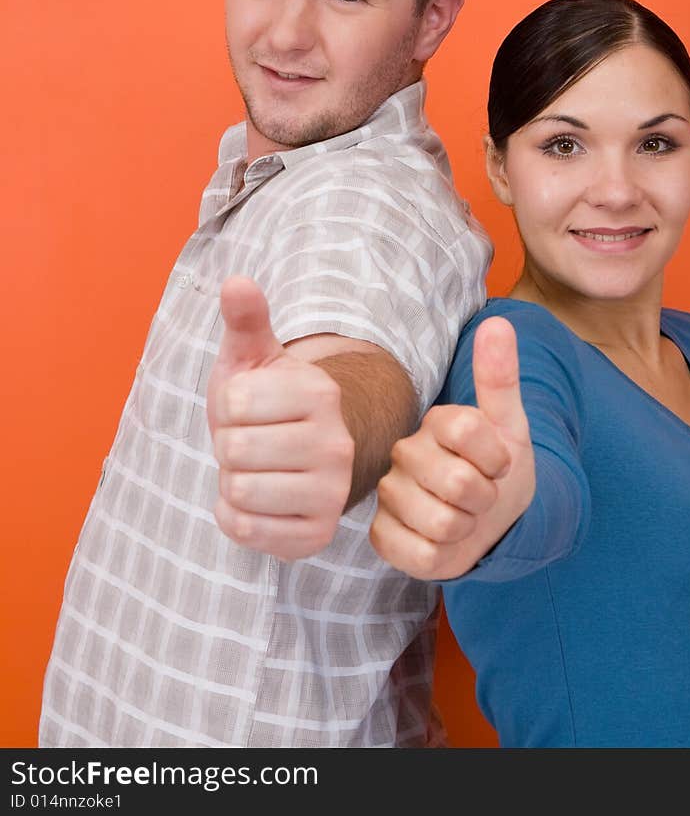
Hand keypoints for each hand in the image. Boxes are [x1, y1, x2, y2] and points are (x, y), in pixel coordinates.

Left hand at [207, 275, 354, 559]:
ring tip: (256, 469)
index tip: (248, 408)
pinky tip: (257, 500)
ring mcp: (332, 491)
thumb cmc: (265, 402)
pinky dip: (235, 516)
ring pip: (238, 491)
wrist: (296, 455)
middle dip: (228, 445)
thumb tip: (236, 281)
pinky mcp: (317, 534)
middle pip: (234, 449)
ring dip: (231, 481)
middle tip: (251, 441)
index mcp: (321, 392)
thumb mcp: (253, 358)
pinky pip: (244, 529)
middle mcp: (337, 442)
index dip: (226, 406)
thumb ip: (246, 320)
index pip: (232, 402)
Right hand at [369, 316, 533, 579]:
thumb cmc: (498, 469)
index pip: (468, 430)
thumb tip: (498, 322)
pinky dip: (443, 554)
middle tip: (482, 495)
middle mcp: (405, 454)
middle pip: (459, 482)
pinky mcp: (383, 537)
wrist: (490, 521)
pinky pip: (421, 555)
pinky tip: (441, 540)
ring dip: (467, 528)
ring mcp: (390, 496)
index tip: (499, 463)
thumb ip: (500, 377)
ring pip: (441, 522)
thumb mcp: (510, 425)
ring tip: (464, 517)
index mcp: (436, 422)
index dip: (497, 458)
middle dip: (485, 497)